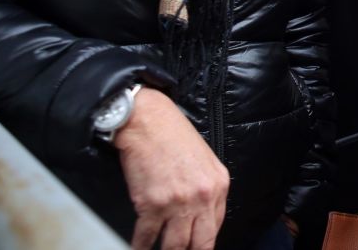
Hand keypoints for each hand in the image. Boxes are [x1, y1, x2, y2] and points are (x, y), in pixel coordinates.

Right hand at [114, 89, 229, 249]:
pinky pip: (146, 237)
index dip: (204, 243)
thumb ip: (206, 188)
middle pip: (200, 242)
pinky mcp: (153, 204)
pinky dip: (140, 247)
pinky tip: (138, 248)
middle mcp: (202, 196)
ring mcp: (178, 202)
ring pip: (175, 246)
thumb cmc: (172, 136)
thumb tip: (200, 216)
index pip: (216, 227)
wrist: (148, 121)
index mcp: (218, 185)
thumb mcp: (204, 160)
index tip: (196, 248)